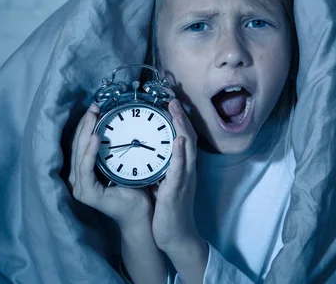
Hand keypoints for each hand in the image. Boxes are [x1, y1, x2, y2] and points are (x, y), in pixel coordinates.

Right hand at [68, 103, 152, 230]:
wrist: (142, 211)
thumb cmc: (135, 186)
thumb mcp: (122, 161)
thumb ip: (114, 147)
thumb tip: (117, 122)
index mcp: (84, 171)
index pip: (81, 143)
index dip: (86, 124)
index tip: (96, 107)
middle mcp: (77, 178)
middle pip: (77, 145)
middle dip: (85, 124)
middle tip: (94, 107)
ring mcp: (79, 187)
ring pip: (79, 153)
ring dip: (86, 133)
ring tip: (93, 116)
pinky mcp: (86, 193)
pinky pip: (86, 168)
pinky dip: (89, 152)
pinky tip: (95, 137)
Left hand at [151, 99, 202, 253]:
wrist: (176, 236)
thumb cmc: (167, 211)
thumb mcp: (163, 183)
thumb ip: (160, 166)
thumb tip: (146, 151)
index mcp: (182, 168)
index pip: (183, 138)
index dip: (180, 120)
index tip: (172, 102)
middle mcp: (186, 170)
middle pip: (188, 138)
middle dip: (181, 117)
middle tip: (173, 99)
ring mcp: (184, 180)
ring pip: (187, 149)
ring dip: (182, 129)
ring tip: (176, 112)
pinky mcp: (177, 191)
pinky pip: (180, 170)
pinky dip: (180, 154)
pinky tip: (178, 141)